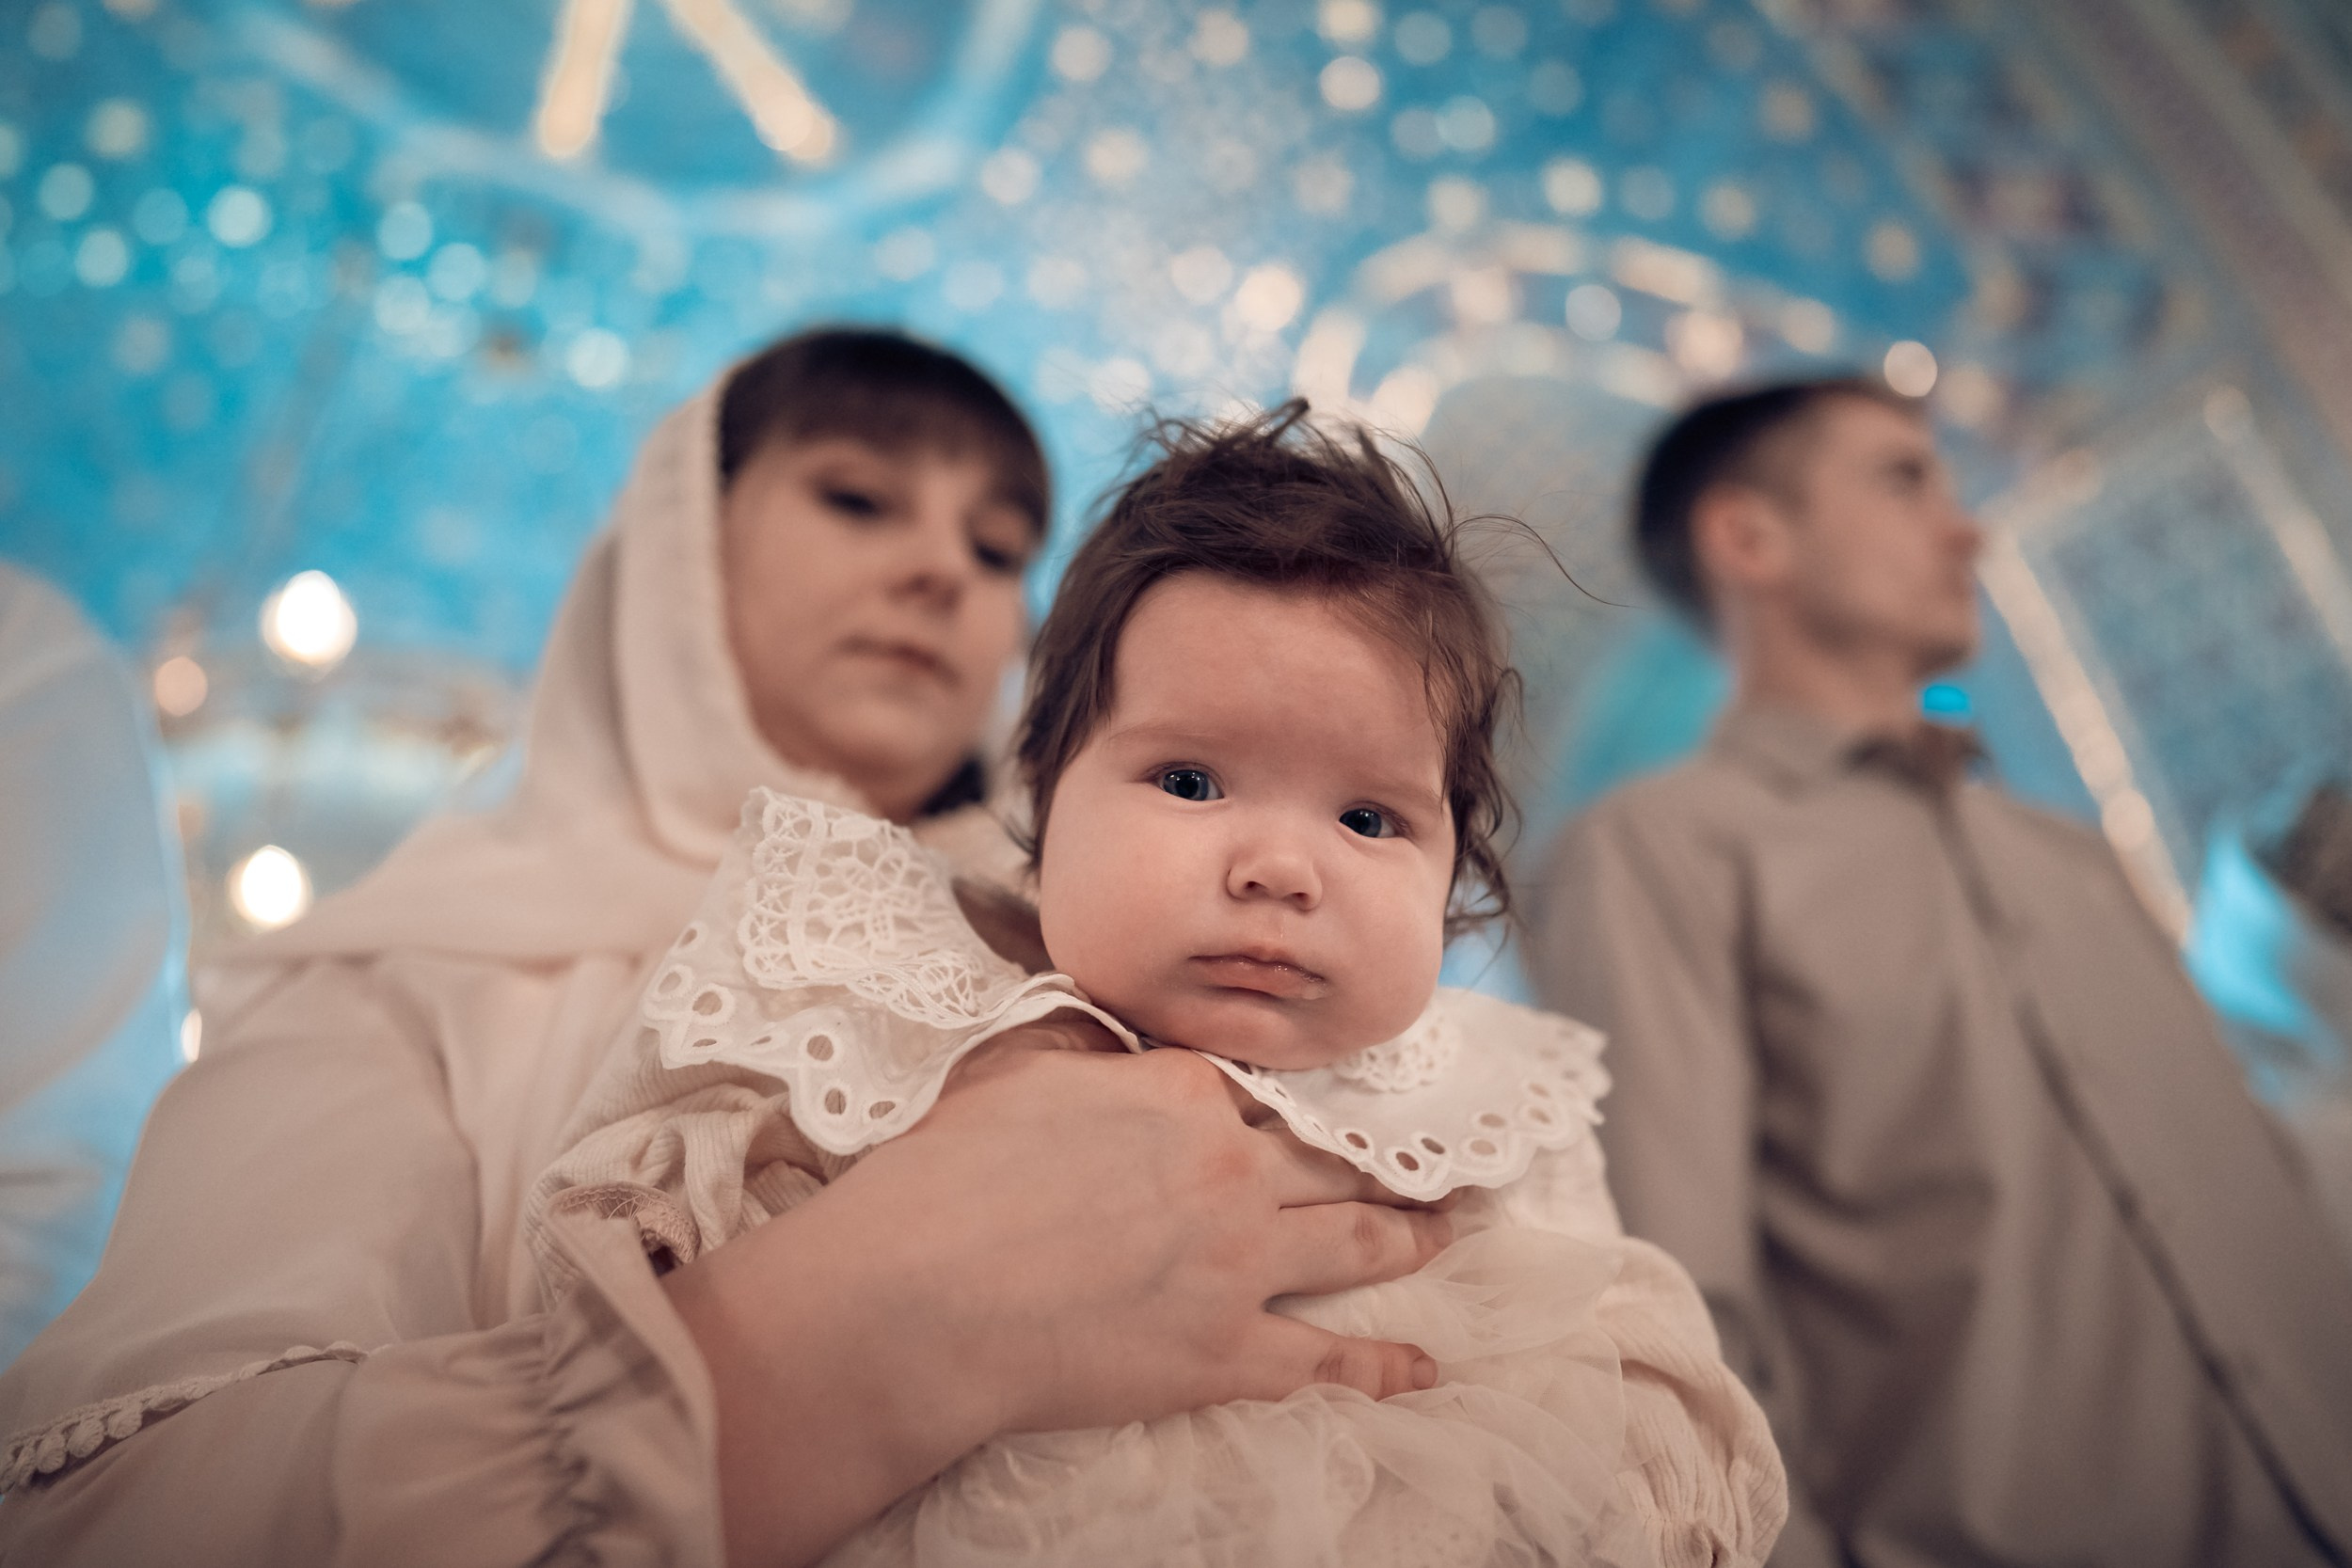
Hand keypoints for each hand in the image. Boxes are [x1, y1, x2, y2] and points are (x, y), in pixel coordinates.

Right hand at [663, 1015, 1449, 1567]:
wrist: (924, 1296)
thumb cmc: (947, 1181)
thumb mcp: (1014, 1073)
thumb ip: (1081, 1052)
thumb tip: (1106, 1044)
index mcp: (1181, 1091)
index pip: (1252, 1092)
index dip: (1274, 1109)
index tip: (1303, 1116)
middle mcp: (1231, 1165)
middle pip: (1329, 1159)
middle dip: (1382, 1160)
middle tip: (1428, 1165)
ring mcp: (1241, 1261)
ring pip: (1355, 1241)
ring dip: (1409, 1236)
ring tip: (1445, 1231)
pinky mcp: (1230, 1352)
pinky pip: (1329, 1359)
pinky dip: (1383, 1365)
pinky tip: (1422, 1365)